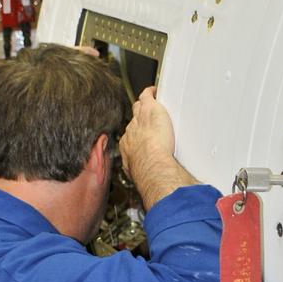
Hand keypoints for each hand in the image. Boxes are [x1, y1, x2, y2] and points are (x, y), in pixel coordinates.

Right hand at [118, 87, 197, 208]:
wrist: (150, 163)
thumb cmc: (146, 172)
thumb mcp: (139, 178)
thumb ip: (142, 180)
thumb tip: (149, 191)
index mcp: (127, 148)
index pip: (129, 138)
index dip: (134, 136)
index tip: (139, 138)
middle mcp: (130, 133)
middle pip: (132, 122)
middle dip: (136, 120)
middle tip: (143, 119)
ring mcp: (138, 120)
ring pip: (138, 109)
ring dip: (144, 106)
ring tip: (150, 102)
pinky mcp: (149, 110)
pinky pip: (146, 96)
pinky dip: (150, 92)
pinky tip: (156, 90)